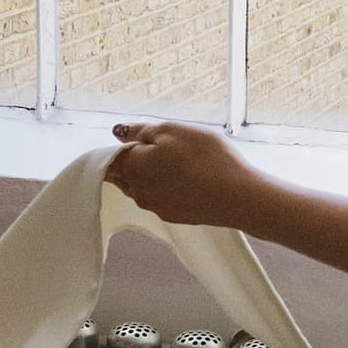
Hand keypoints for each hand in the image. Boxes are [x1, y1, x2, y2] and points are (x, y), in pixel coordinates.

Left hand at [105, 122, 265, 227]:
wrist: (238, 196)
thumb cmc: (205, 158)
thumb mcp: (172, 130)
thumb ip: (141, 131)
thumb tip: (118, 132)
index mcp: (133, 168)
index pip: (108, 159)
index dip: (120, 145)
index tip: (138, 136)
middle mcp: (139, 193)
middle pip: (124, 174)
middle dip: (134, 159)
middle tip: (161, 144)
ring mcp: (157, 207)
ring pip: (143, 187)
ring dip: (152, 173)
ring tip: (178, 159)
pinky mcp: (175, 216)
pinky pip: (162, 197)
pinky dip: (168, 186)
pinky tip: (189, 177)